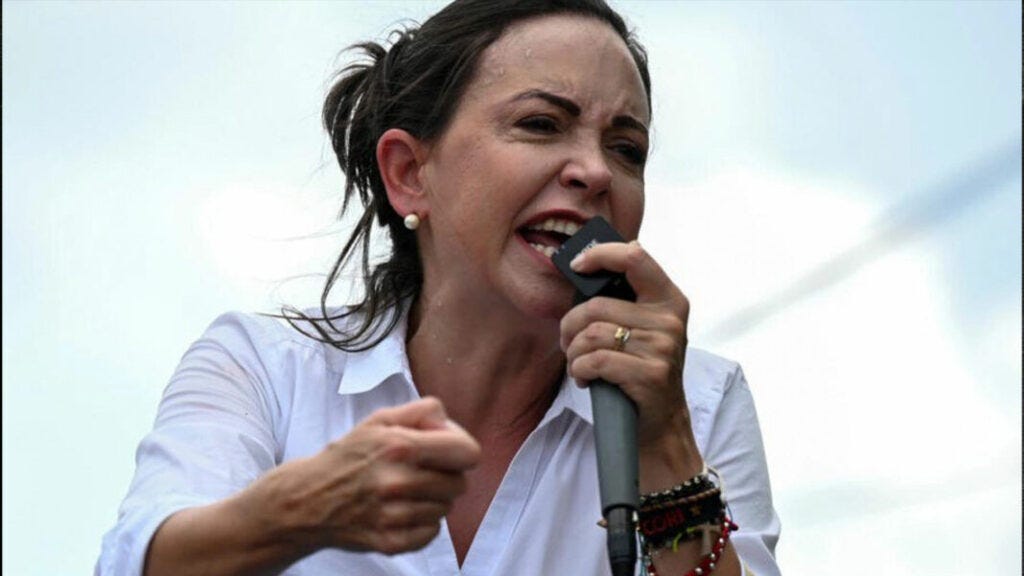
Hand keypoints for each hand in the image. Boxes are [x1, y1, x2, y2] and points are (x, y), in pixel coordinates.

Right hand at [243, 397, 480, 554]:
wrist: (307, 500)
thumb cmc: (348, 456)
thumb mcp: (379, 420)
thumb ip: (420, 412)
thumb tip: (447, 423)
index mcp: (400, 446)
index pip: (467, 453)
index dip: (461, 450)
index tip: (448, 451)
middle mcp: (398, 482)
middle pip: (460, 484)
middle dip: (445, 475)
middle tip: (421, 472)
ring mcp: (394, 516)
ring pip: (446, 509)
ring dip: (432, 500)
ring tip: (406, 491)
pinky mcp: (390, 541)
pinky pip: (431, 532)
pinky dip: (422, 523)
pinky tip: (400, 511)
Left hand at [559, 241, 700, 474]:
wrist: (661, 424)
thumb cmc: (642, 371)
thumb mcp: (644, 329)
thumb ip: (623, 300)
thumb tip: (584, 268)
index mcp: (669, 299)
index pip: (635, 256)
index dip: (601, 255)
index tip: (578, 266)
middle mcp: (669, 319)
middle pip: (596, 305)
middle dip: (569, 326)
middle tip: (568, 343)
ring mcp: (663, 347)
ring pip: (591, 335)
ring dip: (573, 353)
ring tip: (578, 364)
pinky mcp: (651, 374)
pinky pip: (594, 361)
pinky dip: (579, 371)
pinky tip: (584, 379)